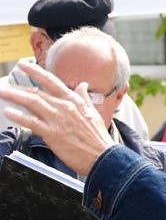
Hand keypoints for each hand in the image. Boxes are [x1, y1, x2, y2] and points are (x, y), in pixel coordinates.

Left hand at [0, 61, 113, 175]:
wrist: (102, 155)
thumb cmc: (97, 136)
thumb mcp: (93, 112)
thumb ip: (84, 97)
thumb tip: (83, 85)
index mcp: (74, 100)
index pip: (51, 81)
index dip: (36, 71)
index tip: (23, 65)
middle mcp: (64, 106)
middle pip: (37, 92)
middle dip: (17, 87)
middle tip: (4, 85)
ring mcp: (58, 119)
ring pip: (31, 102)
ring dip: (14, 96)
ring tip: (2, 93)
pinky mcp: (52, 133)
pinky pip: (31, 122)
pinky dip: (18, 116)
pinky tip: (8, 112)